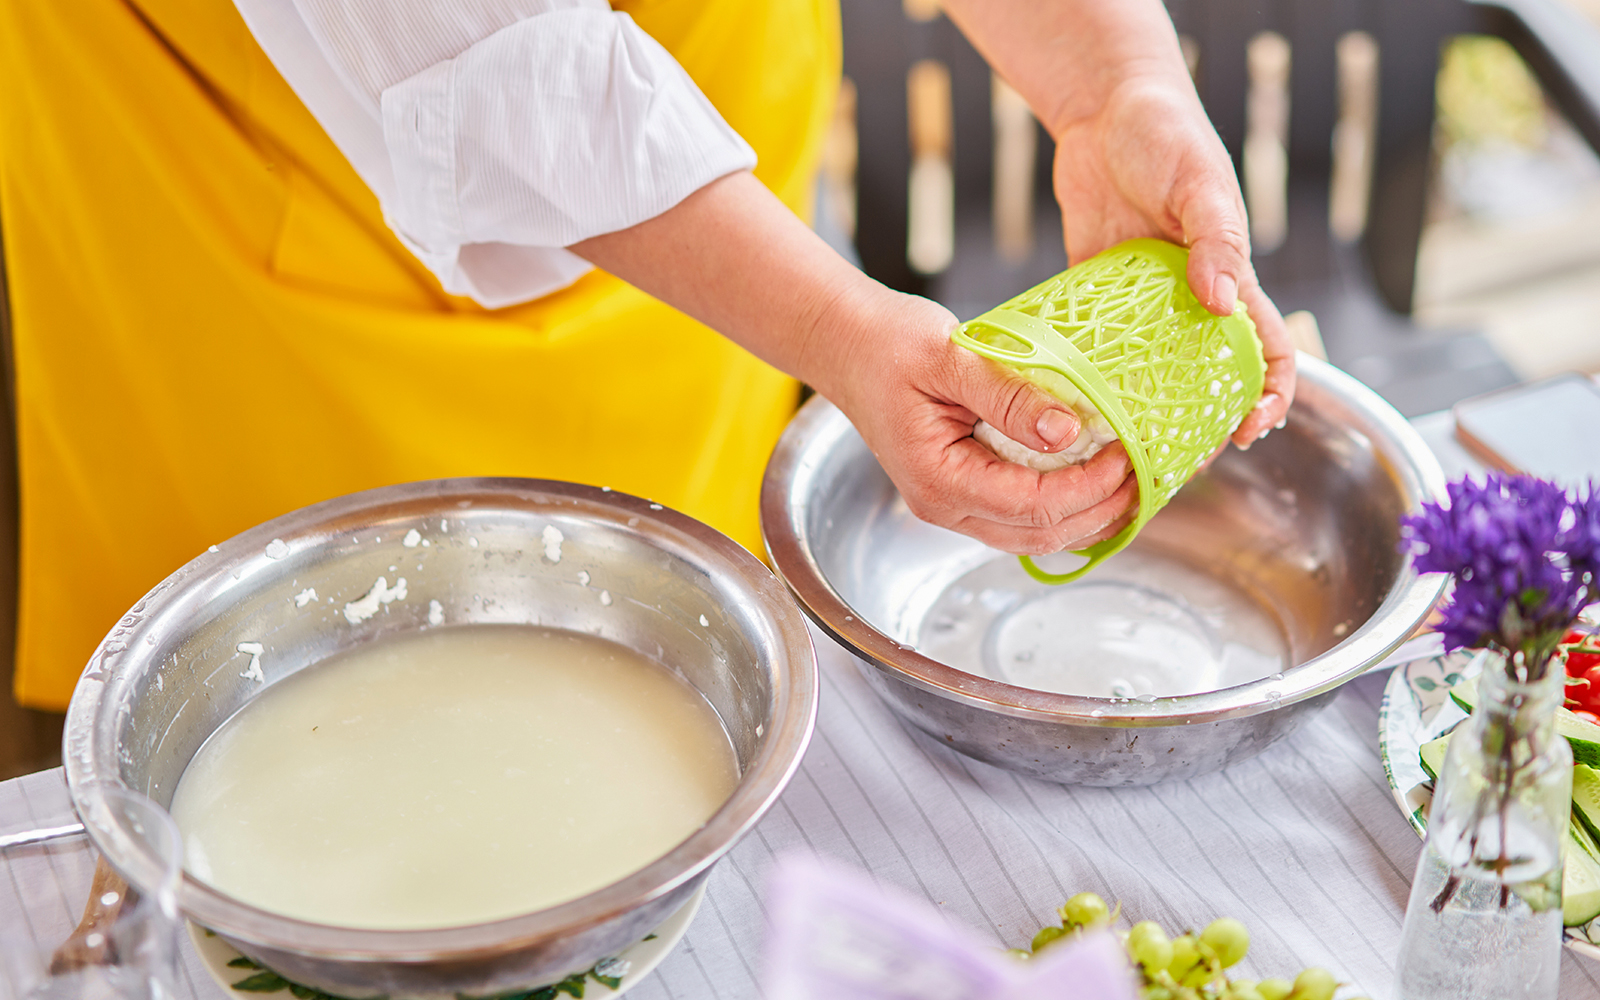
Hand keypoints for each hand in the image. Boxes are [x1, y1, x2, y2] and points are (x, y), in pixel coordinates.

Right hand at [574, 172, 1135, 555]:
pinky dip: (1066, 505)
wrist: (846, 343)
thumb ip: (1008, 395)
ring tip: (1134, 482)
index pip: (1032, 504)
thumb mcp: (949, 356)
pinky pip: (1023, 516)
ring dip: (1088, 516)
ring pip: (1034, 535)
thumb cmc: (887, 343)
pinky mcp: (962, 490)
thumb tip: (1071, 429)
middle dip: (1101, 511)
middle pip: (1040, 534)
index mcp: (939, 478)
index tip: (1130, 452)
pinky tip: (1097, 479)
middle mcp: (944, 504)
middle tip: (1149, 474)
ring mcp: (952, 504)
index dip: (1090, 486)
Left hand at [1050, 73, 1294, 444]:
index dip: (1272, 395)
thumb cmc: (1164, 135)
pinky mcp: (1098, 296)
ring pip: (1154, 374)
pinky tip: (1075, 408)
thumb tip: (1221, 302)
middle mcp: (1190, 299)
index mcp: (1230, 278)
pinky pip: (1097, 347)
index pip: (1270, 350)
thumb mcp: (1200, 184)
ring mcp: (1143, 303)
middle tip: (1179, 459)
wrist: (1105, 112)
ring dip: (1147, 413)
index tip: (1253, 429)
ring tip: (1128, 450)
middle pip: (1210, 377)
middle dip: (1204, 423)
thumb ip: (1215, 241)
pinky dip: (1092, 377)